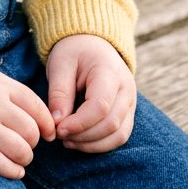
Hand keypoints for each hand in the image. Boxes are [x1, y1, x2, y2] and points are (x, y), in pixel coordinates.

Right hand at [0, 57, 55, 179]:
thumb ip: (7, 90)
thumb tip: (31, 112)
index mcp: (0, 84)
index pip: (36, 107)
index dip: (47, 123)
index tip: (49, 133)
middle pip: (31, 131)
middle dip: (34, 142)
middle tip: (28, 145)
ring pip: (20, 150)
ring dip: (25, 158)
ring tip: (20, 158)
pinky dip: (12, 171)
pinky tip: (15, 171)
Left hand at [45, 35, 135, 152]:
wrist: (92, 43)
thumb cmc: (74, 52)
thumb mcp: (60, 64)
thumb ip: (59, 93)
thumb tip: (56, 123)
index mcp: (110, 72)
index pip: (100, 106)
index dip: (79, 123)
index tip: (58, 129)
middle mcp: (126, 89)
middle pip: (111, 124)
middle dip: (83, 136)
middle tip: (60, 135)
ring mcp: (130, 103)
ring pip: (118, 135)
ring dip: (92, 144)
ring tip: (68, 141)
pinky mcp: (127, 113)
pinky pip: (119, 136)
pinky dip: (100, 144)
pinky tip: (79, 141)